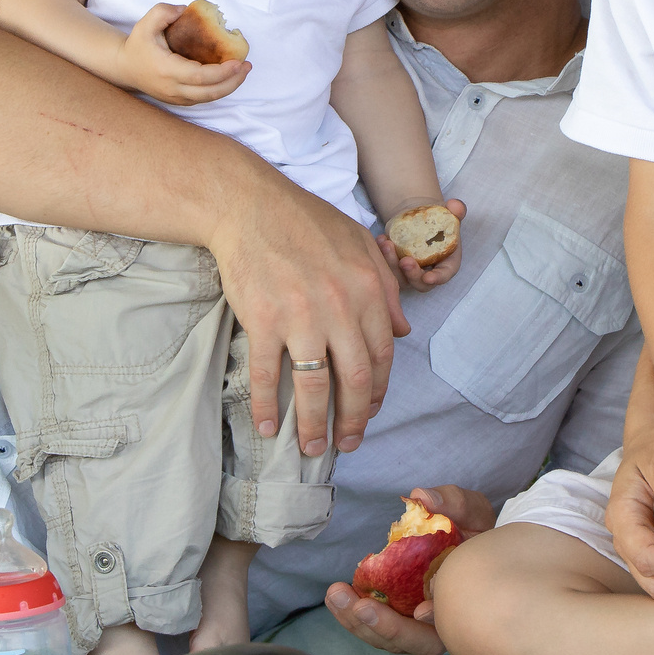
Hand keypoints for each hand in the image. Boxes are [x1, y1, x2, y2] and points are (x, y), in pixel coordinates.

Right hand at [120, 2, 250, 104]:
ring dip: (229, 87)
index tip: (238, 61)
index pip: (199, 77)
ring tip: (243, 71)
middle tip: (247, 66)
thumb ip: (163, 12)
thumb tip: (184, 10)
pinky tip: (229, 77)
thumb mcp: (145, 23)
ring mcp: (175, 97)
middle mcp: (172, 88)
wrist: (124, 67)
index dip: (222, 72)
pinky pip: (203, 98)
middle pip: (209, 93)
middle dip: (233, 81)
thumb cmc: (137, 45)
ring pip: (208, 99)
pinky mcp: (178, 100)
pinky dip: (219, 90)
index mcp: (166, 70)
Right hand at [210, 201, 408, 458]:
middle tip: (348, 443)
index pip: (382, 356)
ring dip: (314, 426)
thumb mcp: (360, 245)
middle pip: (355, 381)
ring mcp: (301, 318)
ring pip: (315, 388)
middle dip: (354, 421)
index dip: (379, 392)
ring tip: (311, 449)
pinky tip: (267, 427)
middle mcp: (340, 308)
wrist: (250, 205)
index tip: (371, 412)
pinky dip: (268, 408)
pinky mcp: (263, 322)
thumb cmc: (306, 222)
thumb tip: (403, 332)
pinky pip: (269, 377)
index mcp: (368, 290)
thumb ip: (386, 289)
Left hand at [321, 486, 493, 654]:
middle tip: (359, 606)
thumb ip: (454, 503)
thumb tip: (421, 498)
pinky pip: (374, 626)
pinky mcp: (396, 617)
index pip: (453, 623)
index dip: (434, 621)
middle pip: (417, 642)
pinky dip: (354, 616)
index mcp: (466, 602)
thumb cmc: (473, 529)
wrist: (464, 542)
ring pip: (390, 639)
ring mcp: (417, 625)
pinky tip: (336, 596)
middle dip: (385, 627)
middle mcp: (443, 623)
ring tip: (336, 595)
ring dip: (359, 623)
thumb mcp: (473, 510)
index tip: (419, 611)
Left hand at [376, 200, 466, 290]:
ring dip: (392, 265)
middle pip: (420, 283)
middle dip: (412, 275)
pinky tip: (381, 240)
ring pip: (400, 278)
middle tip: (405, 261)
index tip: (428, 278)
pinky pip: (386, 267)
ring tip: (387, 244)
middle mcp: (428, 272)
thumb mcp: (450, 212)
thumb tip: (455, 206)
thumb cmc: (438, 220)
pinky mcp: (395, 266)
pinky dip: (381, 255)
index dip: (437, 279)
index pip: (444, 275)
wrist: (419, 218)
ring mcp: (409, 272)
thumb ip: (457, 210)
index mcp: (446, 264)